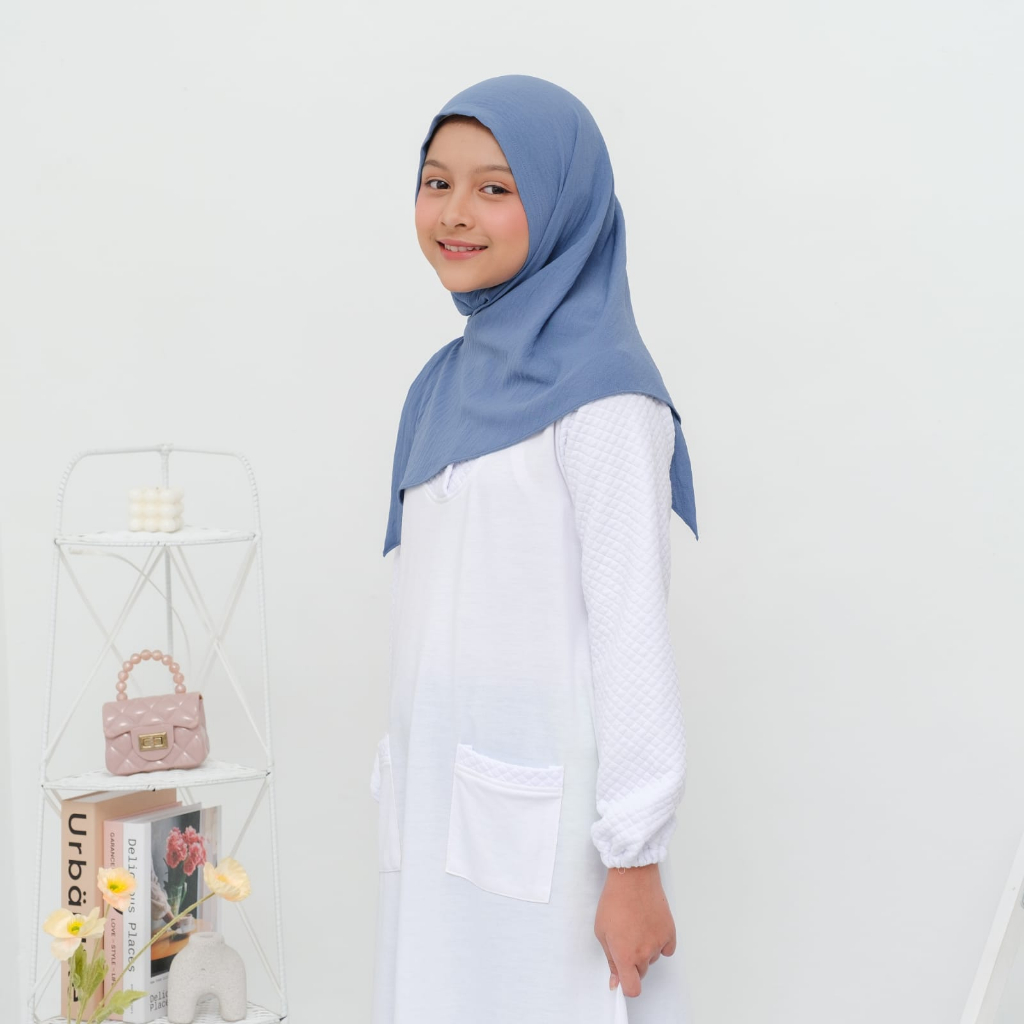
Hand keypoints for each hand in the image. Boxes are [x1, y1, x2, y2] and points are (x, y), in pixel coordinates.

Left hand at [594, 863, 676, 997]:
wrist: (632, 878)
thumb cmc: (613, 901)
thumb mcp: (601, 931)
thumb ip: (610, 959)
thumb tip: (616, 980)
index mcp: (625, 956)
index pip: (632, 989)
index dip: (627, 985)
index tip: (623, 976)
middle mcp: (644, 953)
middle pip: (641, 972)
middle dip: (633, 963)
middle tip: (625, 940)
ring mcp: (659, 943)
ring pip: (652, 958)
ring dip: (645, 949)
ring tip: (635, 926)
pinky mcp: (670, 932)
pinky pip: (667, 948)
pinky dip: (660, 942)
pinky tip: (650, 927)